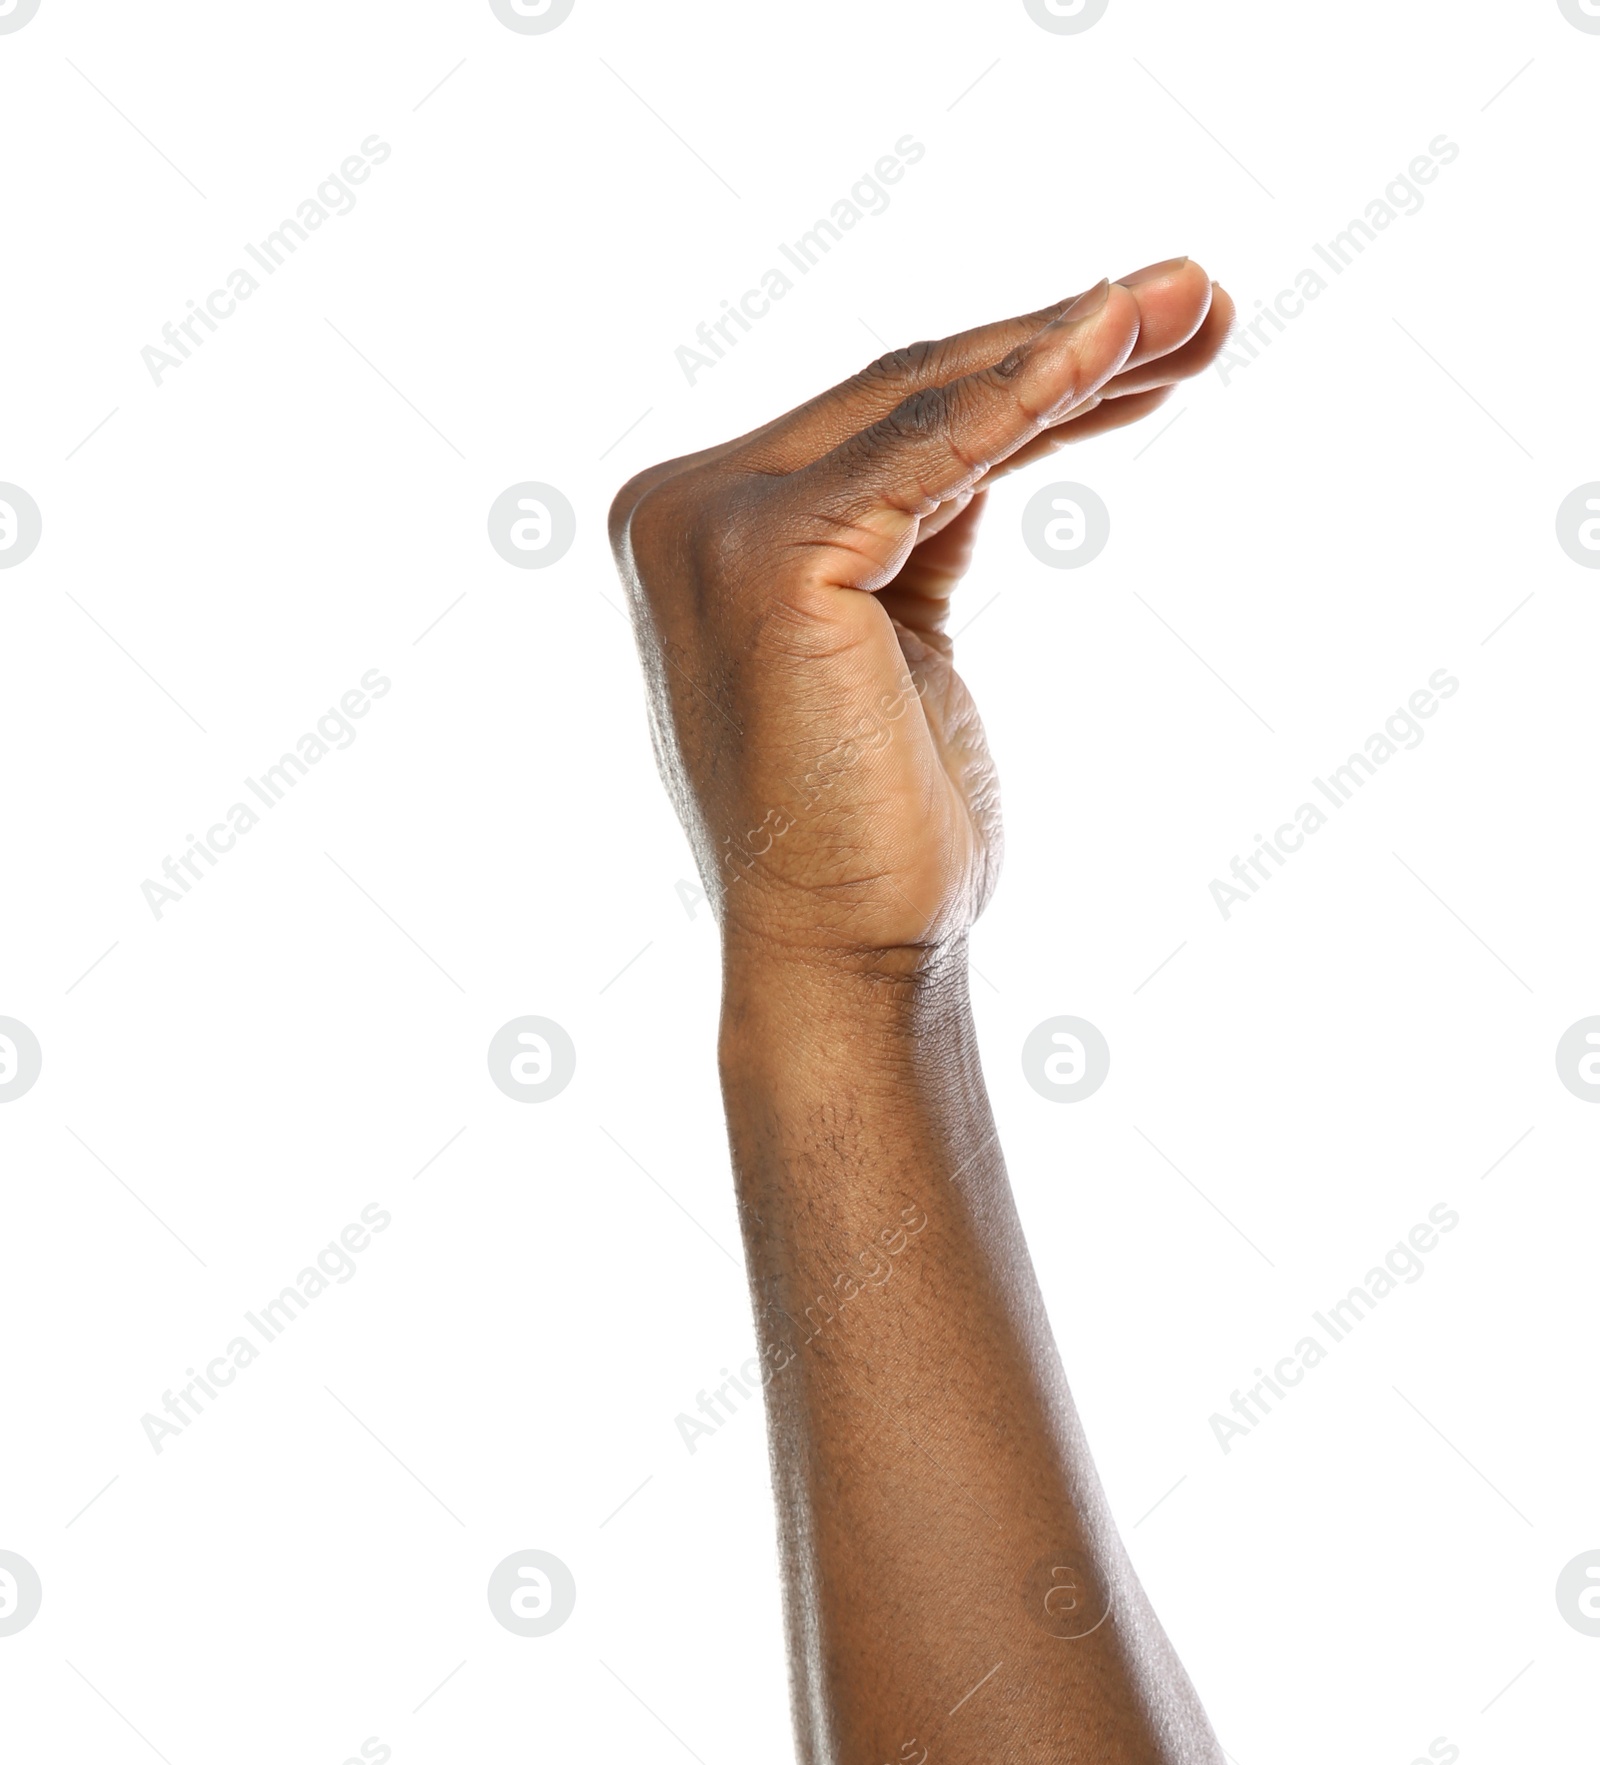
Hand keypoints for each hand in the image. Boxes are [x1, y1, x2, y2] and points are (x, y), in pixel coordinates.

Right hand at [610, 259, 1232, 969]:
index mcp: (697, 527)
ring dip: (1080, 344)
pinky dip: (1038, 389)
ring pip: (928, 404)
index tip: (1155, 344)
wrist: (843, 964)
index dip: (1029, 370)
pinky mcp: (769, 558)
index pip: (884, 419)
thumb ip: (915, 523)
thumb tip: (1007, 415)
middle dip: (1068, 341)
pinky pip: (936, 449)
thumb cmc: (881, 843)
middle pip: (908, 393)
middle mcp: (680, 510)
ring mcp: (711, 527)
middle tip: (1202, 300)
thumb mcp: (902, 641)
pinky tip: (1127, 342)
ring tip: (1200, 303)